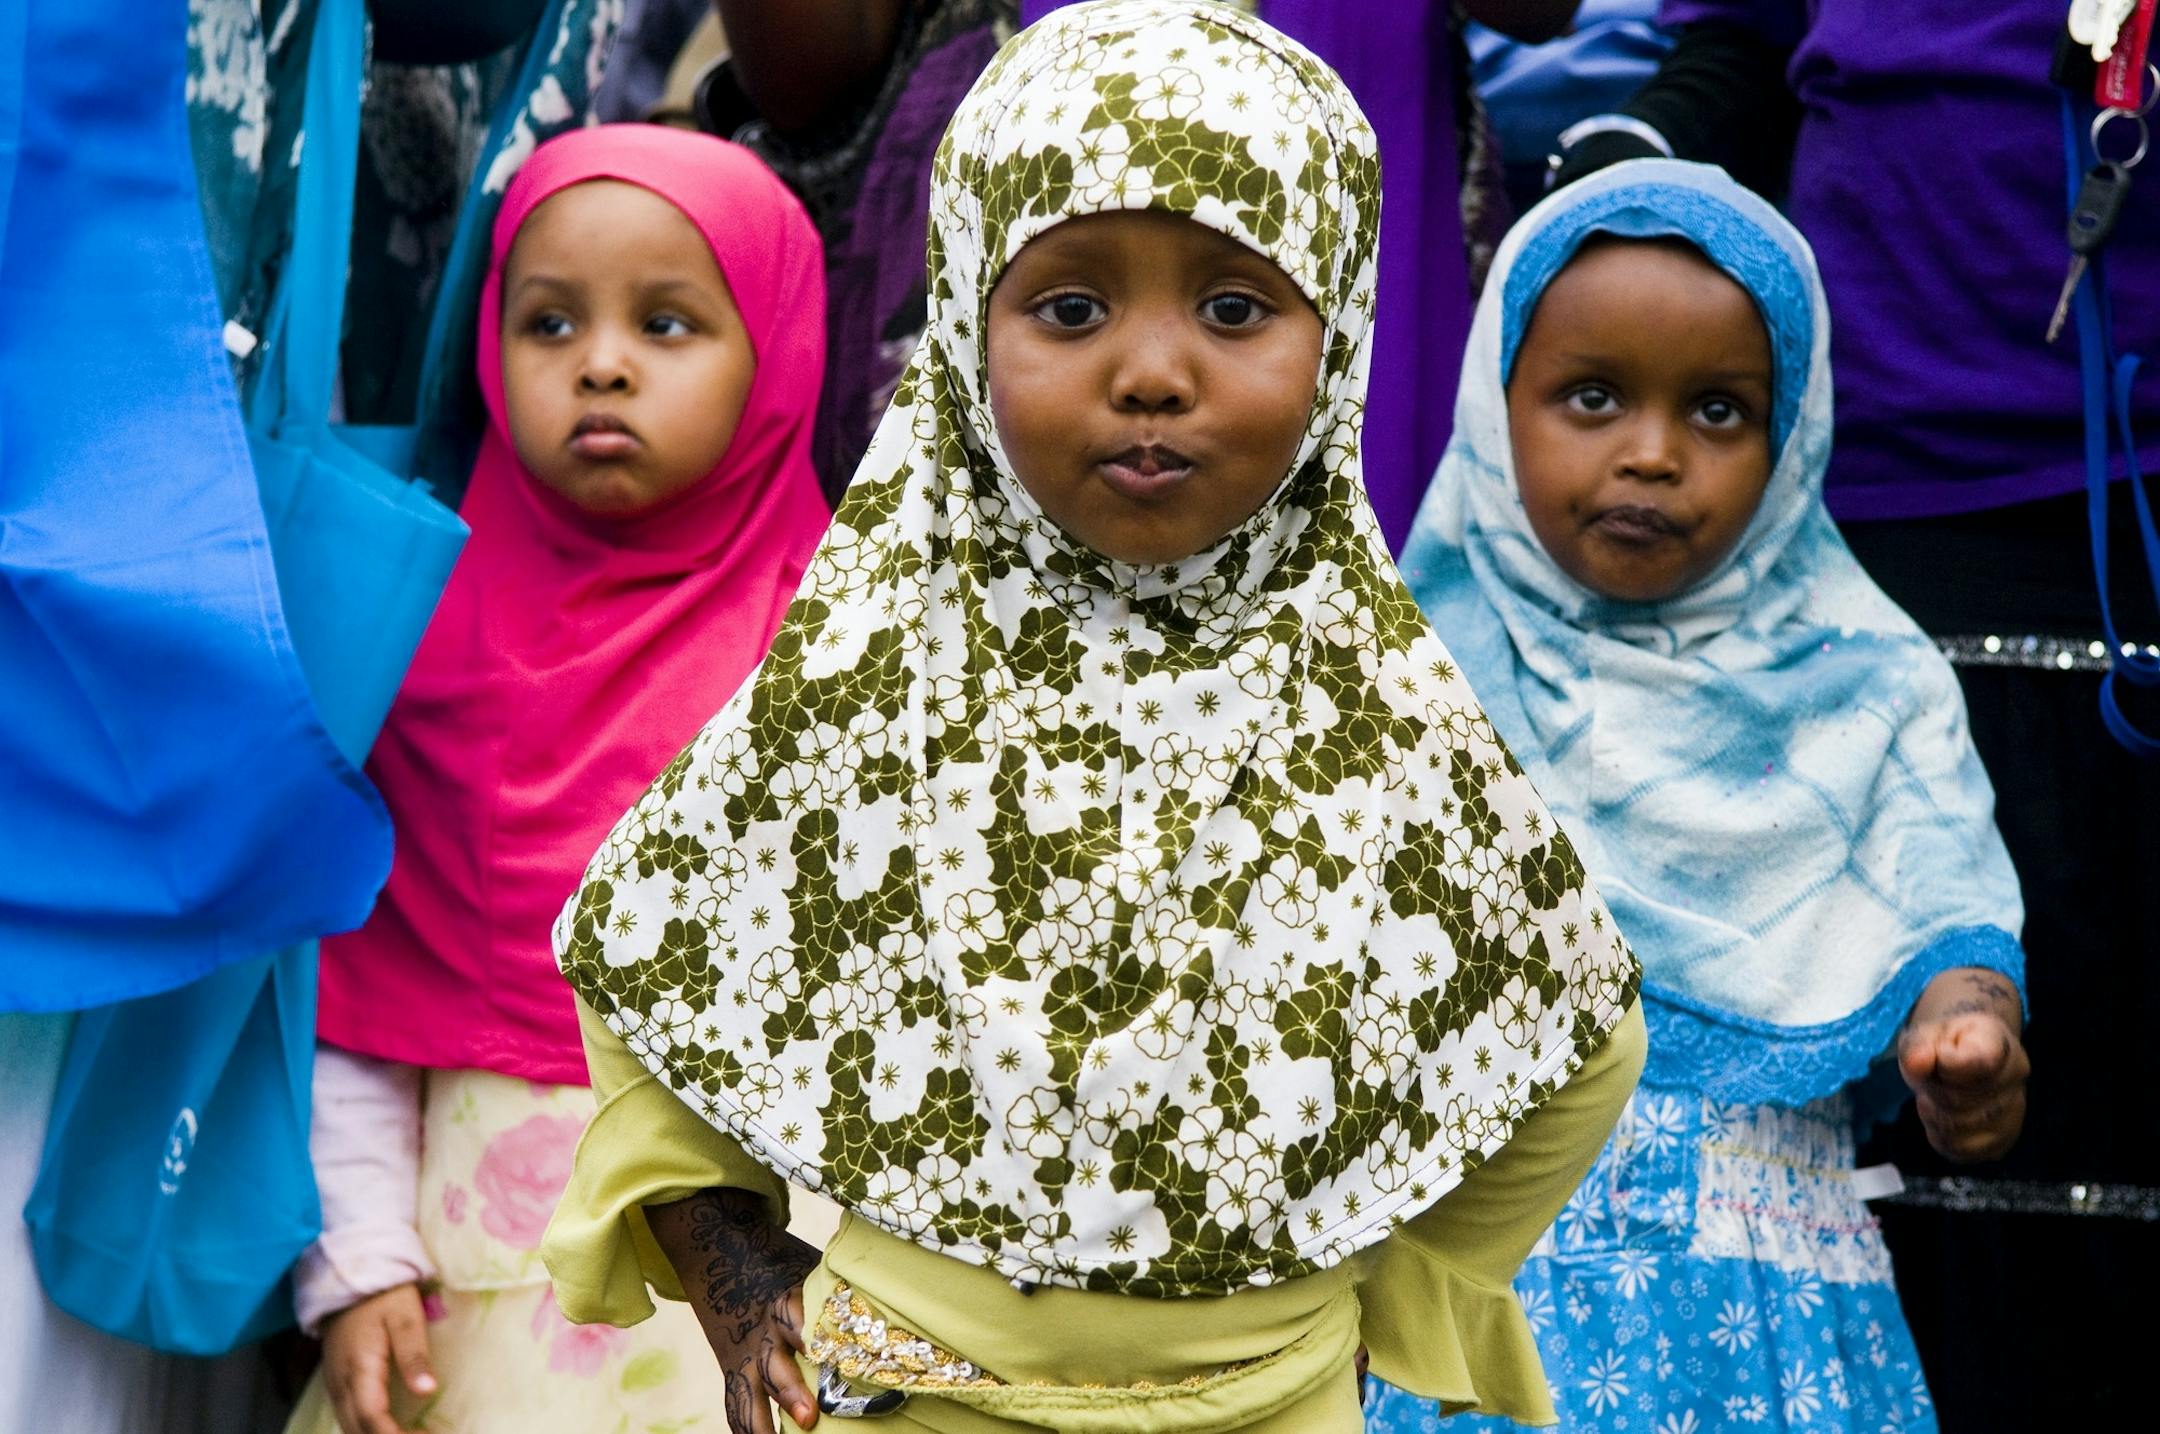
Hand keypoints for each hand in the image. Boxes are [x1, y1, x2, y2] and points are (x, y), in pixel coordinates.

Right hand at [320, 1283, 436, 1433]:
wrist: (350, 1280)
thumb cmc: (383, 1297)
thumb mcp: (406, 1318)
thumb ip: (414, 1355)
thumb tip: (426, 1391)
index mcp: (359, 1370)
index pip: (373, 1420)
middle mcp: (341, 1385)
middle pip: (359, 1431)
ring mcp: (335, 1386)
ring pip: (351, 1428)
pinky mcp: (337, 1384)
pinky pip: (348, 1418)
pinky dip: (369, 1430)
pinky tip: (392, 1430)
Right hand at [647, 1189, 820, 1433]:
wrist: (719, 1251)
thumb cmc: (783, 1262)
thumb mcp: (812, 1267)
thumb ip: (841, 1292)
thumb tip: (900, 1305)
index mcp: (786, 1300)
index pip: (800, 1320)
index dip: (813, 1336)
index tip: (837, 1355)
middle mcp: (764, 1331)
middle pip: (774, 1363)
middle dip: (790, 1391)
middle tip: (810, 1416)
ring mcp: (746, 1353)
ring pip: (750, 1392)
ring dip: (763, 1422)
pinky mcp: (734, 1368)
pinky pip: (736, 1404)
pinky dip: (746, 1429)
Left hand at [1898, 968, 2029, 1162]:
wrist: (1964, 1053)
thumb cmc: (1944, 1041)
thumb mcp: (1925, 1032)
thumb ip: (1918, 1045)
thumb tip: (1916, 1064)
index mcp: (1997, 1041)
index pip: (1980, 1061)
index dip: (1946, 1065)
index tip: (1939, 1055)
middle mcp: (2016, 1076)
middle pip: (1959, 1100)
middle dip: (1932, 1091)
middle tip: (1932, 1078)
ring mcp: (2015, 1112)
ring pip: (1960, 1130)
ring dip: (1935, 1116)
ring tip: (1937, 1097)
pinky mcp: (2003, 1142)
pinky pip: (1962, 1151)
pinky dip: (1942, 1138)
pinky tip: (1943, 1118)